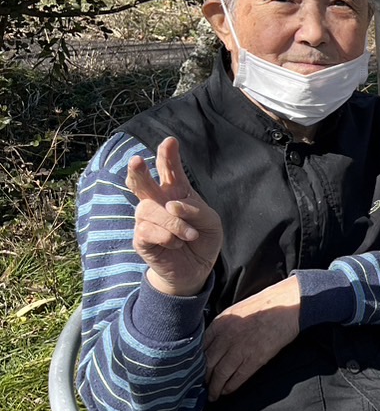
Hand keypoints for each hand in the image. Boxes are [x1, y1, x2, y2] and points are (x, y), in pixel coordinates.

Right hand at [127, 136, 221, 296]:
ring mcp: (146, 219)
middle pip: (142, 182)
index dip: (167, 155)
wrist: (196, 268)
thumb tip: (171, 205)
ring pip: (149, 209)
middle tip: (137, 160)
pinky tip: (176, 244)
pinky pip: (149, 230)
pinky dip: (168, 237)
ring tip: (188, 236)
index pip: (169, 170)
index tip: (170, 141)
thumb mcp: (211, 222)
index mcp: (176, 192)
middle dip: (138, 170)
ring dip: (174, 222)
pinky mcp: (141, 238)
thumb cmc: (202, 239)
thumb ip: (196, 209)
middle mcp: (157, 202)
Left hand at [204, 277, 301, 399]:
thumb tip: (214, 343)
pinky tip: (227, 391)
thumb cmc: (264, 306)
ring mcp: (239, 349)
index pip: (199, 349)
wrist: (287, 306)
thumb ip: (222, 327)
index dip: (195, 363)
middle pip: (207, 364)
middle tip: (200, 387)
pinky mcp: (255, 358)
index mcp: (219, 324)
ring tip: (212, 395)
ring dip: (214, 388)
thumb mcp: (235, 312)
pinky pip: (238, 377)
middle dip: (203, 378)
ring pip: (220, 374)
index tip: (193, 371)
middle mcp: (225, 338)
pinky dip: (231, 386)